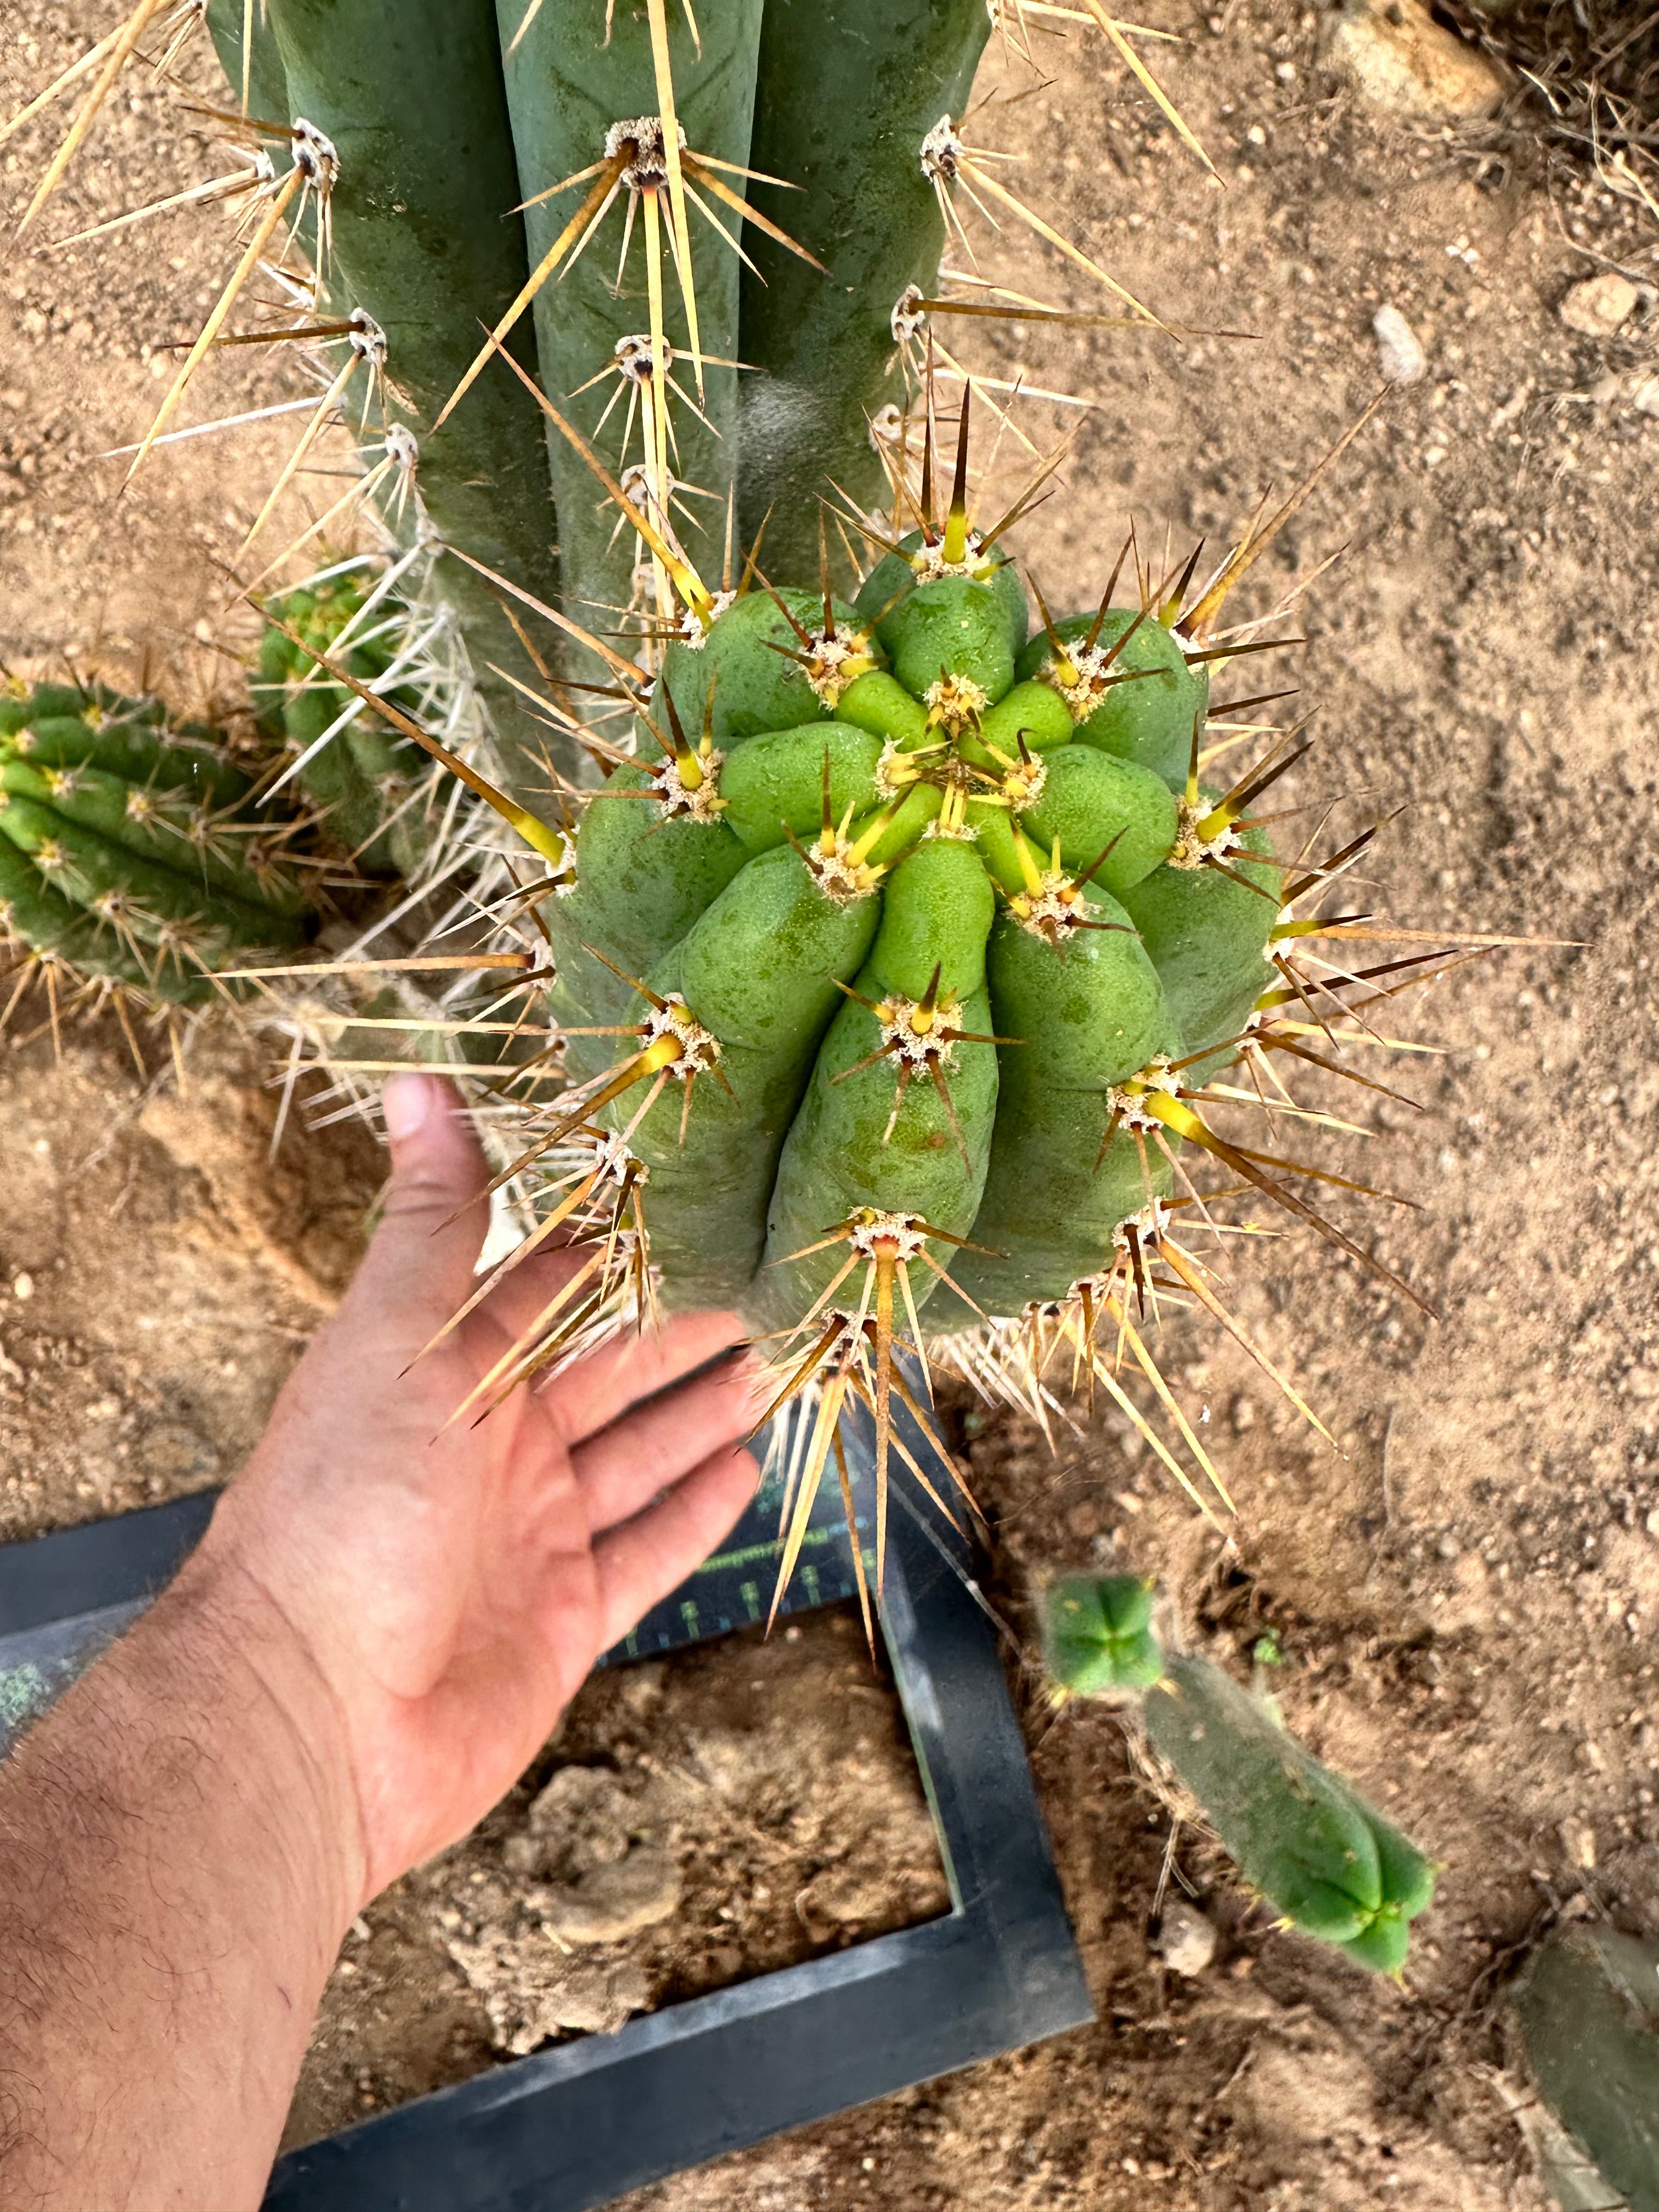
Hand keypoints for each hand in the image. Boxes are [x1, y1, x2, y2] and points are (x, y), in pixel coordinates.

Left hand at [196, 1071, 761, 1907]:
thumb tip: (414, 1085)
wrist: (311, 1713)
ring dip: (697, 1413)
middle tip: (761, 1288)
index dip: (610, 1249)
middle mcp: (487, 1451)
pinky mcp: (562, 1622)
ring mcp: (528, 1538)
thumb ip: (434, 1220)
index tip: (687, 1204)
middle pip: (604, 1374)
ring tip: (771, 1367)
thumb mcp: (395, 1339)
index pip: (542, 1291)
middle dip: (675, 1331)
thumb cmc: (340, 1509)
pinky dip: (693, 1512)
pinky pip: (644, 1555)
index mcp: (442, 1374)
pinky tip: (745, 1470)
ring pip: (635, 1458)